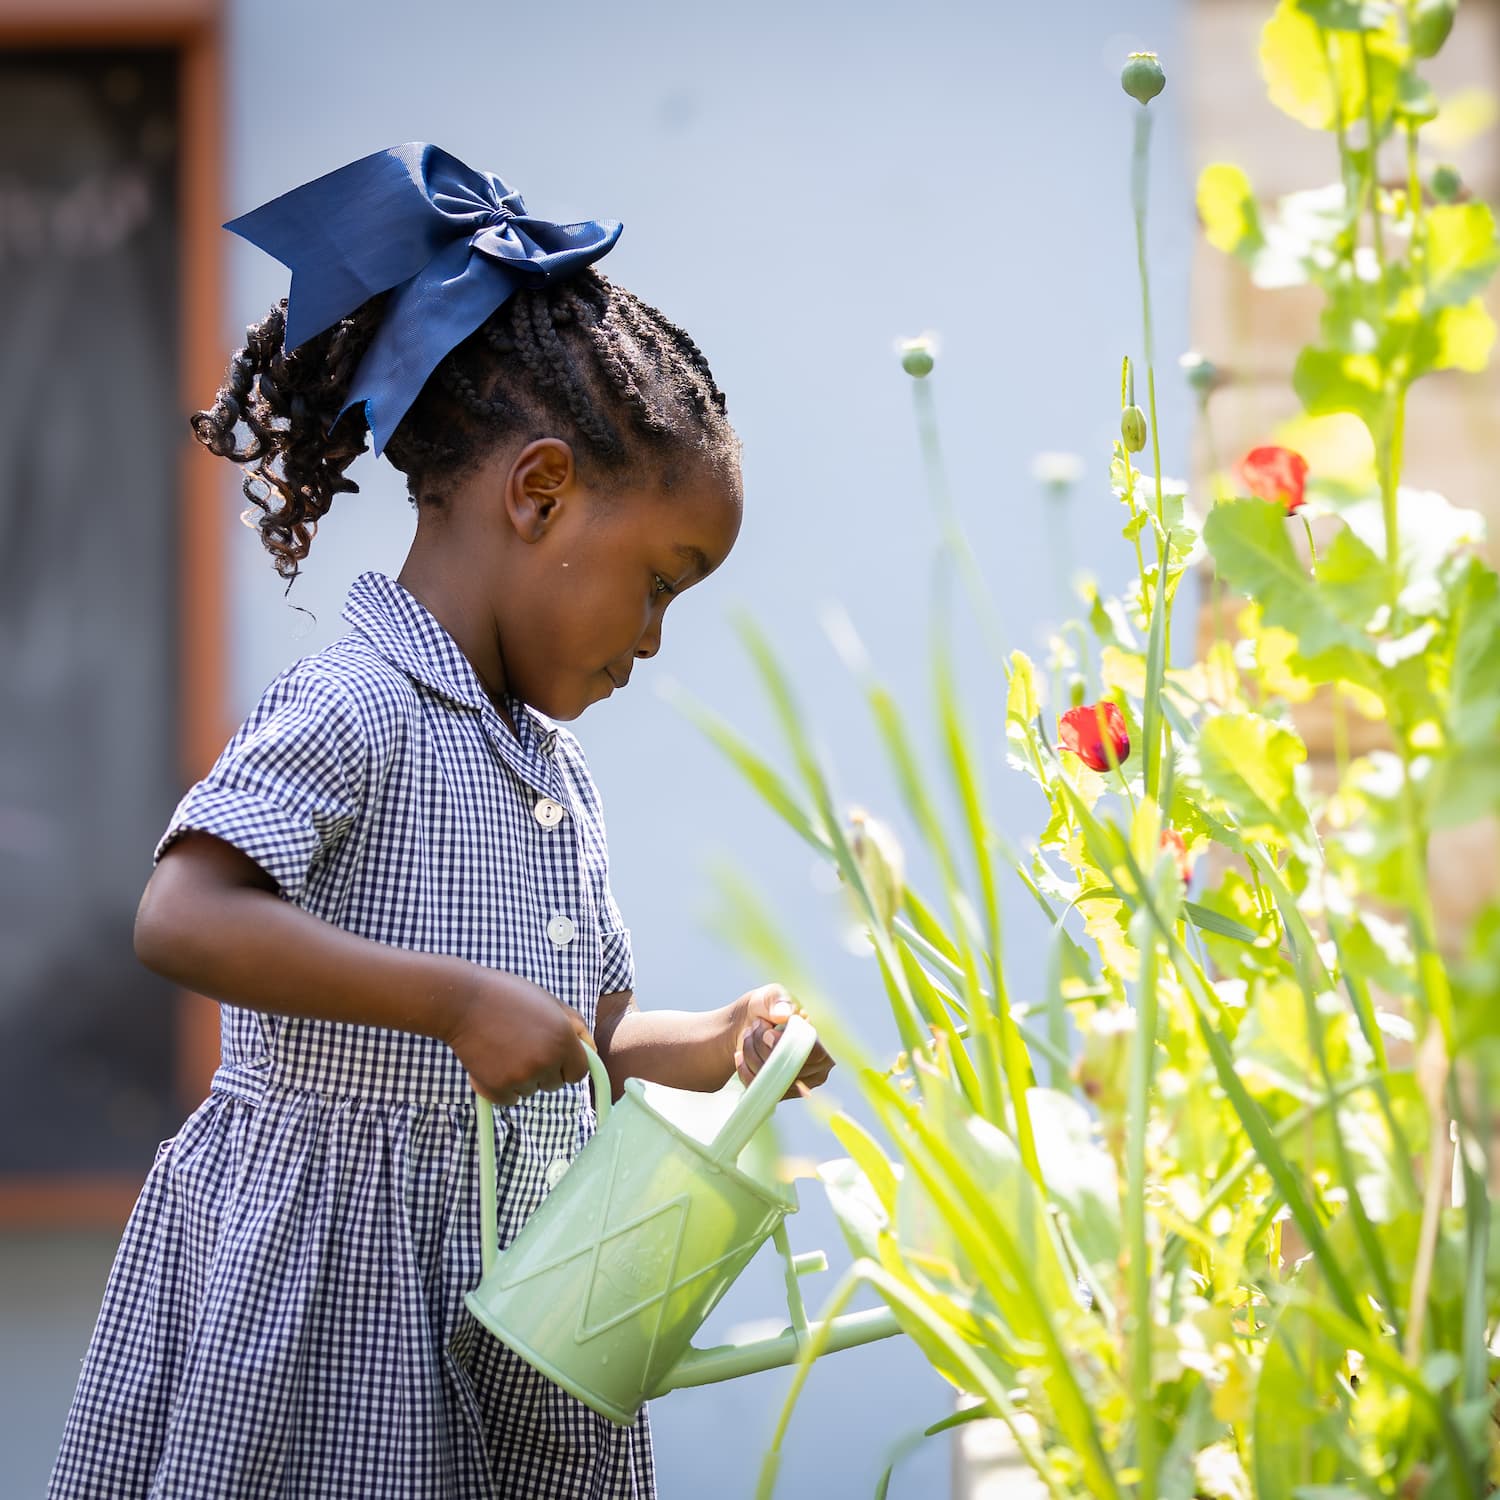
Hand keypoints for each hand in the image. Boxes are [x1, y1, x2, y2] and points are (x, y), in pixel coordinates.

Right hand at [445, 967, 593, 1107]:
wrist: (463, 1002)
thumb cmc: (507, 996)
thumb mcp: (548, 1001)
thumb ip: (575, 1025)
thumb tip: (591, 1049)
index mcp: (563, 1040)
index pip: (580, 1073)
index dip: (568, 1065)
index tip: (556, 1059)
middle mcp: (546, 1061)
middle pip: (555, 1084)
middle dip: (545, 1071)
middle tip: (524, 1046)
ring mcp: (521, 1077)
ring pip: (531, 1091)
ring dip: (521, 1078)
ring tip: (504, 1049)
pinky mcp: (497, 1088)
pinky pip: (509, 1099)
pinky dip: (501, 1088)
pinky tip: (492, 1063)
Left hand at [729, 984, 834, 1099]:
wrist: (750, 1024)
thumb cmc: (769, 1007)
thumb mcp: (772, 996)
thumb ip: (778, 1000)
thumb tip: (784, 1014)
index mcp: (827, 1037)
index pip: (816, 1052)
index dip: (787, 1045)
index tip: (767, 1033)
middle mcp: (821, 1064)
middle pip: (791, 1068)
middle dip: (763, 1047)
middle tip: (755, 1027)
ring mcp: (804, 1082)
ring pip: (774, 1081)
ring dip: (752, 1056)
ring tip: (749, 1036)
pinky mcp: (784, 1093)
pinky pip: (762, 1090)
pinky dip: (745, 1071)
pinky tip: (741, 1055)